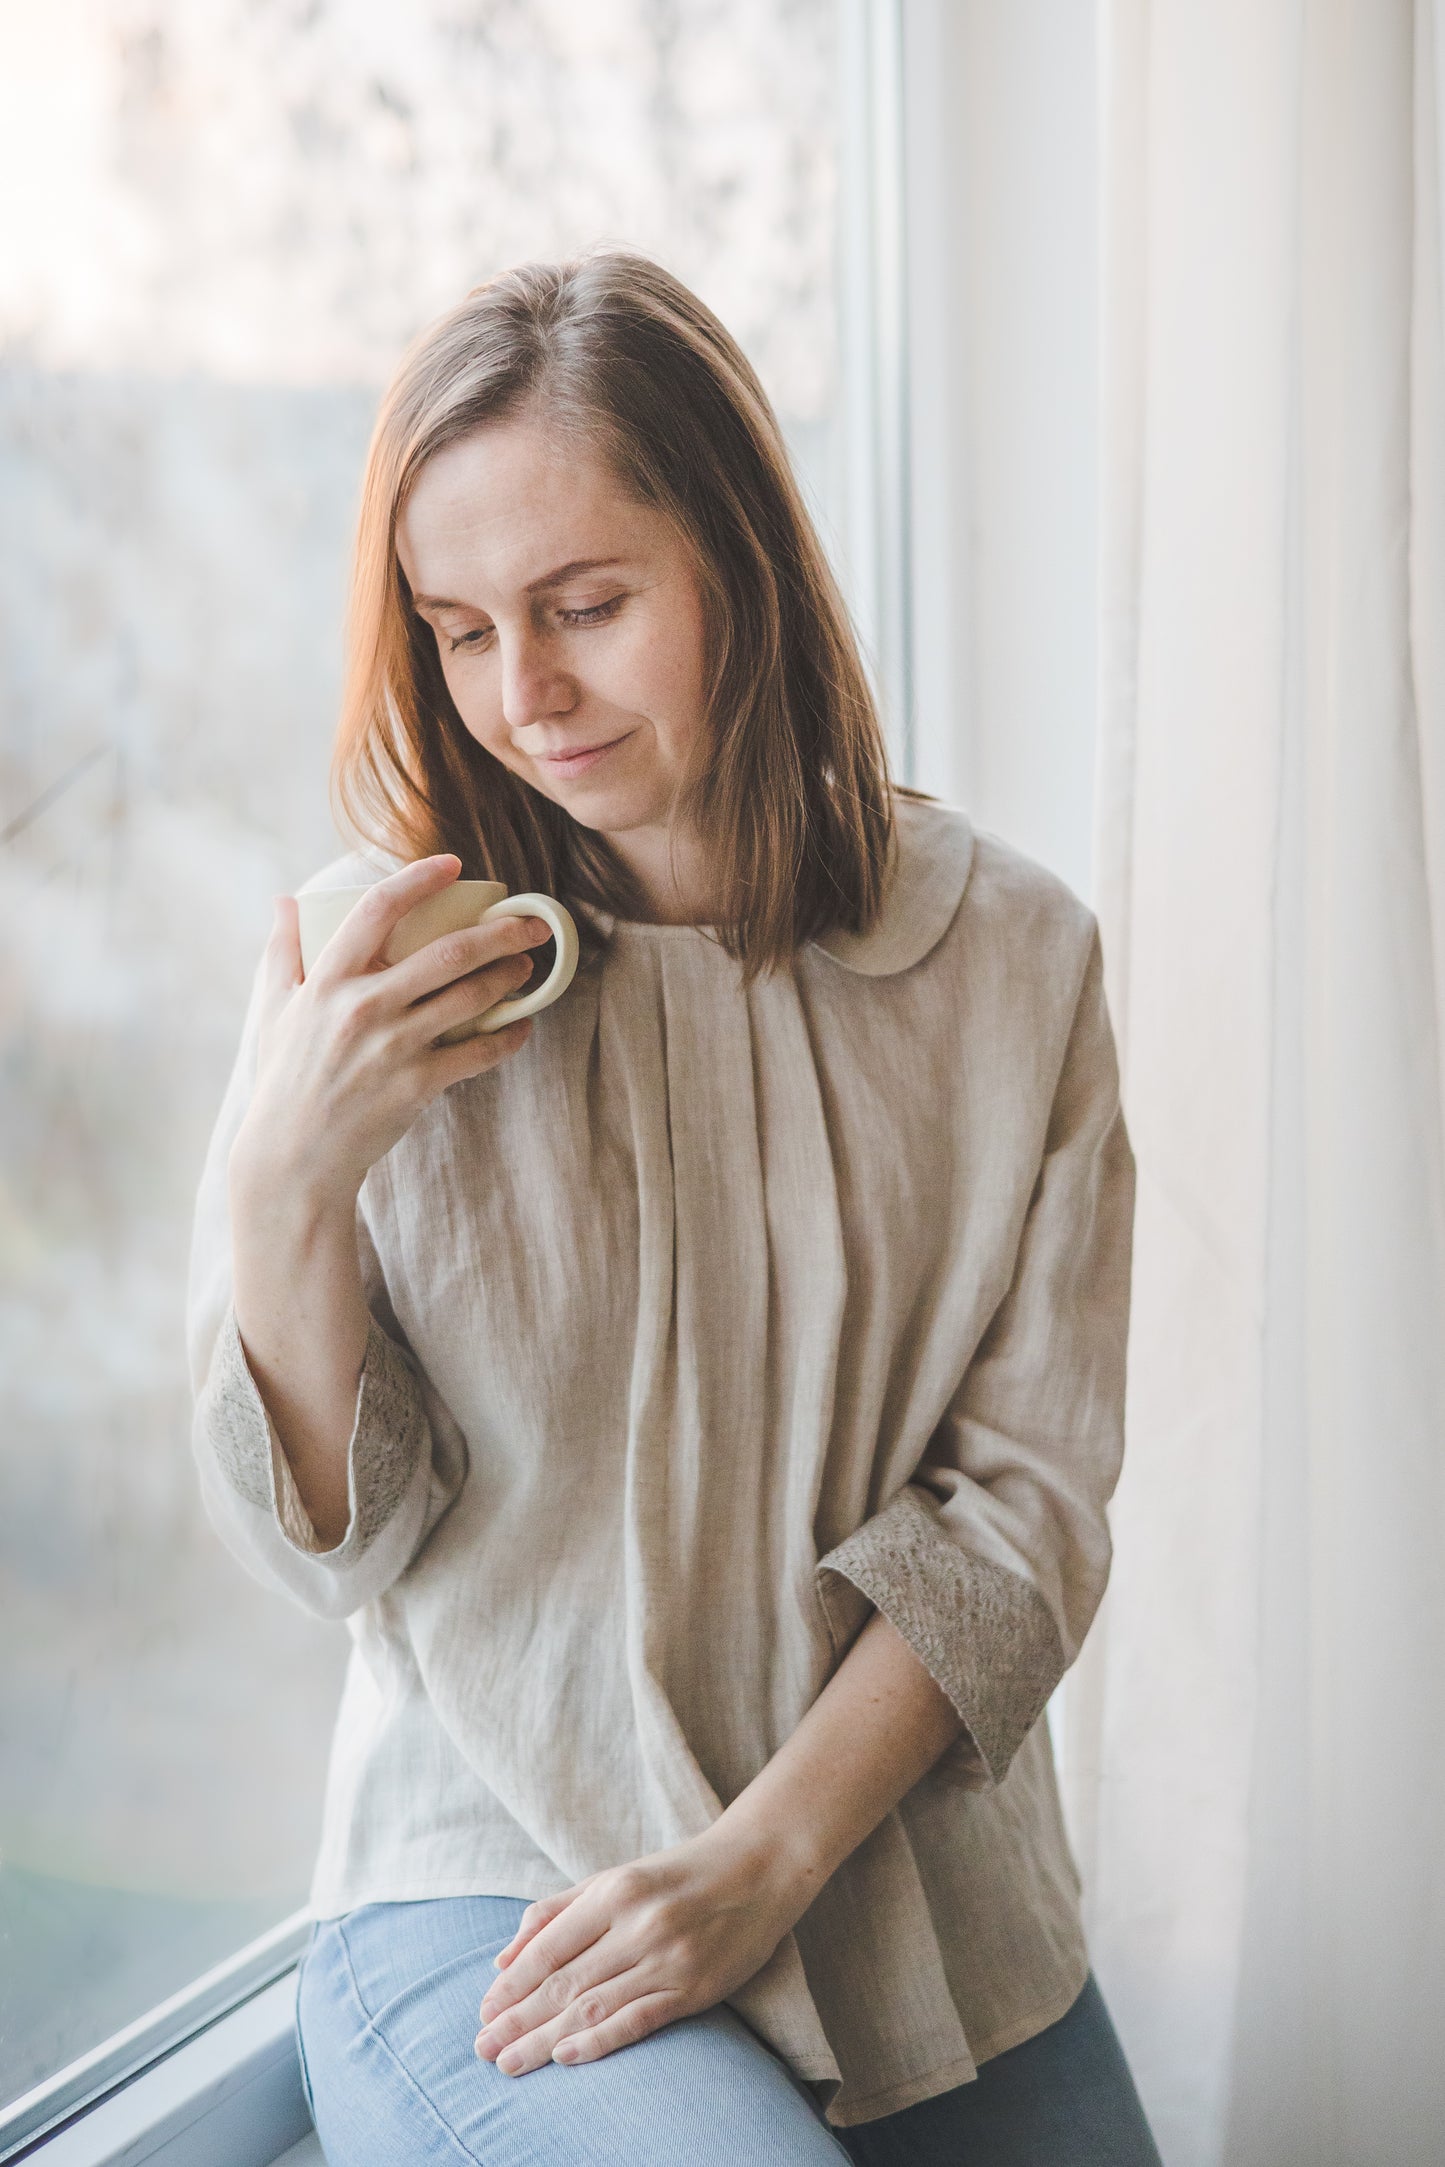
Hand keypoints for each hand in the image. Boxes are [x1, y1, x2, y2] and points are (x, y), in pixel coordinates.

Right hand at [231, 854, 551, 1207]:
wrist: (294, 1156)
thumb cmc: (285, 1077)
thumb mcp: (273, 1009)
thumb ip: (282, 950)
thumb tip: (286, 899)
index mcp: (326, 981)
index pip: (376, 911)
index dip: (417, 880)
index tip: (452, 864)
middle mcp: (362, 1008)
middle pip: (447, 953)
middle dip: (499, 932)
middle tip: (530, 923)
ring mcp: (393, 1048)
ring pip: (470, 998)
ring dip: (508, 977)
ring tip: (526, 966)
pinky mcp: (417, 1086)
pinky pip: (478, 1053)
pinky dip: (508, 1037)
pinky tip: (521, 1026)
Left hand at [473, 1825, 811, 2075]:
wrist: (758, 1869)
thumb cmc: (677, 1874)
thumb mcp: (616, 1877)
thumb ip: (558, 1912)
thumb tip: (504, 1959)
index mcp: (615, 1891)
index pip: (549, 1948)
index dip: (513, 1985)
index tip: (484, 2013)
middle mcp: (638, 1924)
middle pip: (564, 1984)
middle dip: (518, 2020)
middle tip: (483, 2050)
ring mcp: (668, 1957)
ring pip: (594, 2007)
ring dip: (546, 2040)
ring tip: (511, 2062)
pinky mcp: (694, 1987)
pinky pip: (638, 2020)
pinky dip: (599, 2042)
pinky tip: (566, 2058)